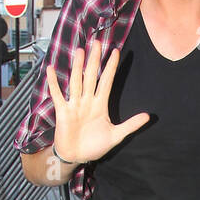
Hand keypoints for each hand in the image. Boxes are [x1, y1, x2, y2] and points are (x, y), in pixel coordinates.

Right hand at [47, 40, 148, 163]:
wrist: (76, 157)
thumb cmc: (94, 147)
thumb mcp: (116, 135)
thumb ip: (131, 125)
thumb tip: (148, 116)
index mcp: (100, 105)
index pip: (107, 81)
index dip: (111, 67)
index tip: (116, 51)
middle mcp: (87, 101)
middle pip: (91, 76)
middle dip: (95, 60)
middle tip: (97, 42)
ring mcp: (74, 105)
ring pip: (76, 81)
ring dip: (77, 66)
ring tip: (80, 50)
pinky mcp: (63, 111)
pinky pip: (57, 94)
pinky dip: (54, 83)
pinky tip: (51, 69)